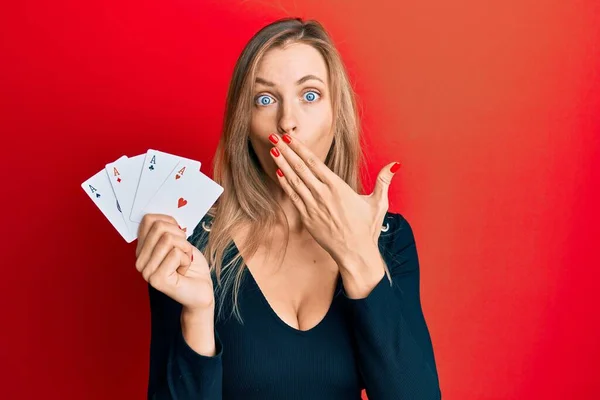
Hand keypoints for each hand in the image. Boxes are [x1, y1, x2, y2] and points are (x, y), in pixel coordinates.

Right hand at [135, 214, 213, 311]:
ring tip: (183, 263)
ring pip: (168, 239)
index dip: (170, 222)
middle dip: (180, 237)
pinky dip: (186, 260)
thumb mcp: (180, 241)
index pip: (149, 219)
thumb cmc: (192, 266)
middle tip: (184, 253)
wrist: (202, 290)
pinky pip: (175, 253)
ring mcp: (146, 271)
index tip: (179, 236)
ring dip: (185, 249)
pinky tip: (183, 271)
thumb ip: (168, 228)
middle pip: (159, 227)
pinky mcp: (156, 279)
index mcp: (142, 249)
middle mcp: (140, 260)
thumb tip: (162, 215)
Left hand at [268, 133, 400, 266]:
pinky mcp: (307, 218)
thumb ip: (383, 181)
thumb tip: (394, 164)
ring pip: (294, 181)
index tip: (290, 138)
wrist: (355, 253)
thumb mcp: (378, 203)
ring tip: (272, 150)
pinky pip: (293, 198)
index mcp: (338, 187)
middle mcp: (323, 194)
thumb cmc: (367, 229)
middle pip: (300, 168)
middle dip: (286, 151)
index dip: (300, 149)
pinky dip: (285, 185)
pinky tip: (278, 173)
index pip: (315, 163)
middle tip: (273, 137)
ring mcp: (313, 206)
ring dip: (282, 165)